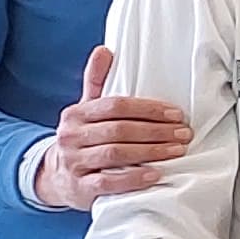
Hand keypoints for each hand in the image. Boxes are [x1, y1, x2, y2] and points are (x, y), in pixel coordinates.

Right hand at [33, 43, 192, 207]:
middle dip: (155, 131)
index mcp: (76, 114)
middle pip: (119, 130)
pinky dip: (133, 178)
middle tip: (184, 133)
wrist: (55, 177)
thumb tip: (104, 50)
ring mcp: (75, 162)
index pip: (115, 106)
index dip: (147, 109)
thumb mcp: (85, 110)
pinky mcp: (81, 188)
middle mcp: (72, 136)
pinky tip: (155, 174)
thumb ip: (97, 82)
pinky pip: (108, 182)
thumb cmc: (82, 139)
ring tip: (176, 150)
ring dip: (150, 152)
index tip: (175, 114)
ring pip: (116, 154)